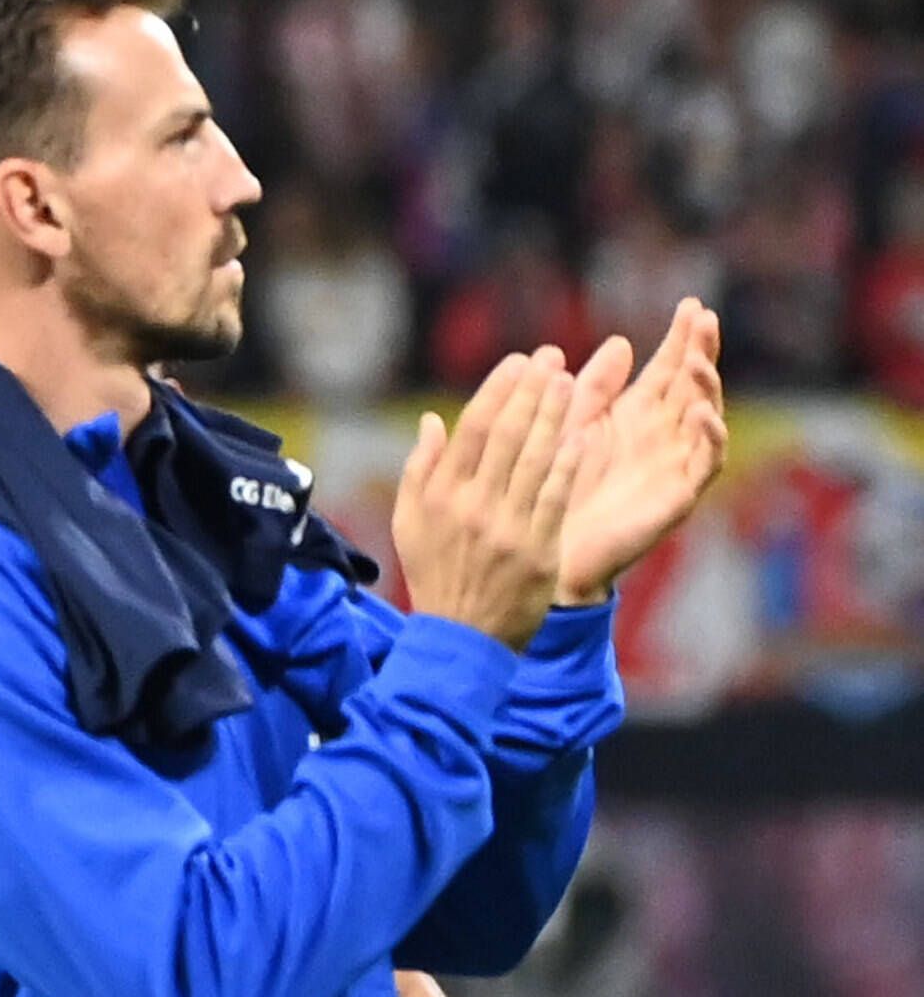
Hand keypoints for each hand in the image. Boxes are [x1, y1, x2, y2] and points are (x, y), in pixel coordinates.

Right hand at [392, 349, 578, 649]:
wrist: (461, 637)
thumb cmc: (436, 574)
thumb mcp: (411, 524)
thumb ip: (420, 470)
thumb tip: (435, 420)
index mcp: (440, 497)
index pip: (473, 430)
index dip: (499, 391)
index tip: (519, 362)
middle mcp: (472, 507)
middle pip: (507, 437)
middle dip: (531, 392)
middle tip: (552, 358)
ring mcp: (507, 529)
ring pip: (535, 460)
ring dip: (556, 417)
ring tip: (571, 381)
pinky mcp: (538, 550)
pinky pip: (556, 498)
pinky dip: (569, 464)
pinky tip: (584, 434)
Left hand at [552, 299, 727, 603]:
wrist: (549, 545)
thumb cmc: (558, 484)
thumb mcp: (575, 425)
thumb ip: (596, 387)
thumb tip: (623, 342)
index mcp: (638, 415)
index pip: (669, 369)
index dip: (682, 338)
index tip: (692, 304)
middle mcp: (663, 435)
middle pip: (693, 385)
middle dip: (701, 351)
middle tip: (705, 318)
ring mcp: (675, 464)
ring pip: (706, 418)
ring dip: (706, 388)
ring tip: (697, 362)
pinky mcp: (678, 495)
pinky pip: (705, 463)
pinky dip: (709, 437)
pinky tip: (700, 412)